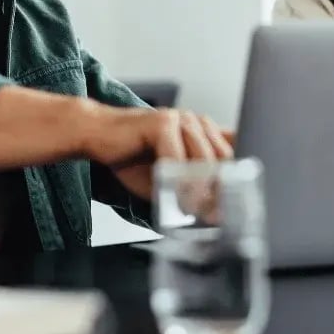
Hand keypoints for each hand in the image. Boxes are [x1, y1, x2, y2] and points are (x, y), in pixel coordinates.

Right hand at [82, 106, 233, 201]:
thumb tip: (218, 215)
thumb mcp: (170, 179)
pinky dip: (176, 180)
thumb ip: (194, 190)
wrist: (96, 136)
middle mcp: (197, 122)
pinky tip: (173, 195)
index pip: (235, 153)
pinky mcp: (162, 122)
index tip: (232, 206)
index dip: (237, 180)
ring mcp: (182, 118)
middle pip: (224, 159)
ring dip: (199, 189)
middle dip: (220, 190)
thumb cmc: (132, 157)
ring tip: (192, 210)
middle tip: (213, 215)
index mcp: (204, 132)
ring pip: (204, 159)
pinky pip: (177, 156)